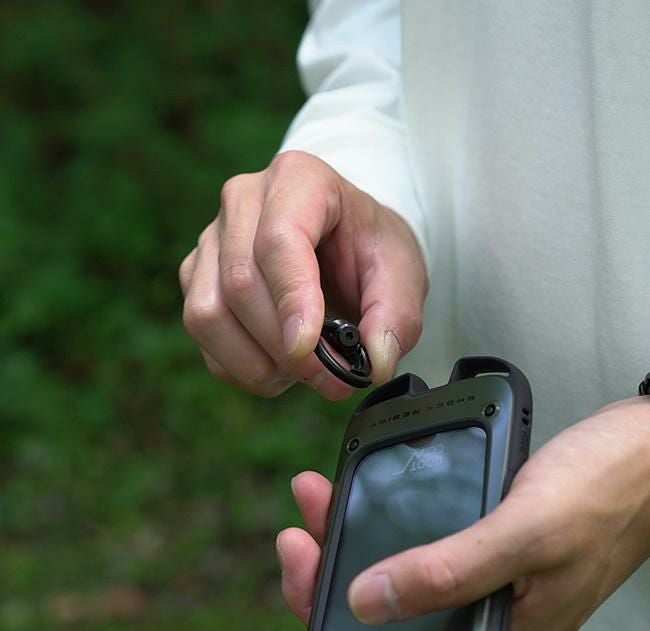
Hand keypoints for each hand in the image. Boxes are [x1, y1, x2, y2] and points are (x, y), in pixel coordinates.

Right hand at [179, 151, 427, 398]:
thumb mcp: (401, 272)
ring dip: (255, 361)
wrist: (344, 241)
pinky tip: (277, 365)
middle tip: (329, 379)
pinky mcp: (197, 275)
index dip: (291, 299)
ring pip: (207, 312)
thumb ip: (396, 314)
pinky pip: (201, 332)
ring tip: (303, 372)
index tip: (309, 347)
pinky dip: (239, 364)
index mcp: (299, 180)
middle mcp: (243, 201)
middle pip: (240, 282)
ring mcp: (212, 238)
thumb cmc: (369, 248)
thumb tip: (375, 363)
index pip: (279, 240)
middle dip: (282, 346)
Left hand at [276, 397, 649, 630]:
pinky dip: (386, 511)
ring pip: (398, 560)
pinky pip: (421, 531)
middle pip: (385, 599)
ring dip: (353, 529)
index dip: (332, 607)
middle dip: (332, 559)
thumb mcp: (524, 534)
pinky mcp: (482, 535)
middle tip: (304, 518)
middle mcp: (481, 607)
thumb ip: (450, 573)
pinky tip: (366, 490)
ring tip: (321, 494)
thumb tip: (369, 602)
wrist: (642, 450)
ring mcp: (481, 569)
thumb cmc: (601, 491)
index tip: (300, 556)